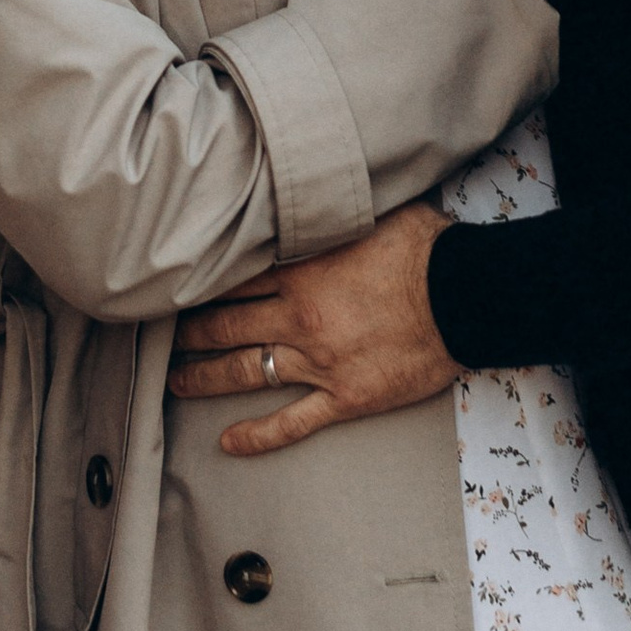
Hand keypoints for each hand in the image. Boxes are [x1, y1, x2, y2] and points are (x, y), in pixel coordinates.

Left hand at [168, 204, 456, 456]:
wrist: (467, 298)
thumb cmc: (425, 249)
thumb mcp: (372, 213)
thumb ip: (332, 212)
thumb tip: (316, 187)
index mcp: (300, 271)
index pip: (232, 278)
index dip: (200, 283)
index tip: (175, 284)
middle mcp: (298, 318)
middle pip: (225, 326)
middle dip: (189, 332)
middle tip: (163, 335)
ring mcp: (318, 362)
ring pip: (245, 372)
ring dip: (204, 377)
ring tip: (176, 380)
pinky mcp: (343, 398)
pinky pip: (291, 423)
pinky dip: (257, 436)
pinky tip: (229, 443)